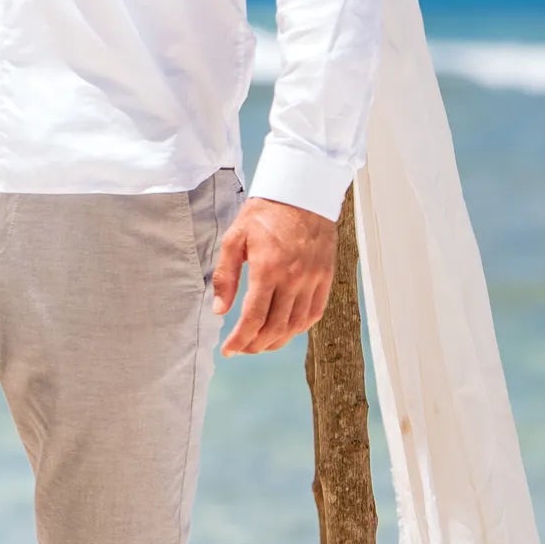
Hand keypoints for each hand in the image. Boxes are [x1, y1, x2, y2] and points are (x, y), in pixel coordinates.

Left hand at [212, 198, 337, 354]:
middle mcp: (293, 279)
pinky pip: (315, 313)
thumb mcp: (234, 239)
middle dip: (255, 345)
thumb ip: (225, 276)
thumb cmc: (264, 213)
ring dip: (277, 341)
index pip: (253, 318)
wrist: (300, 193)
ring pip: (296, 325)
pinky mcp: (325, 277)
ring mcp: (312, 280)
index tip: (228, 351)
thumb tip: (219, 309)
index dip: (240, 340)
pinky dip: (299, 328)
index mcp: (268, 269)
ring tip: (260, 344)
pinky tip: (286, 331)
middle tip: (242, 349)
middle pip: (275, 327)